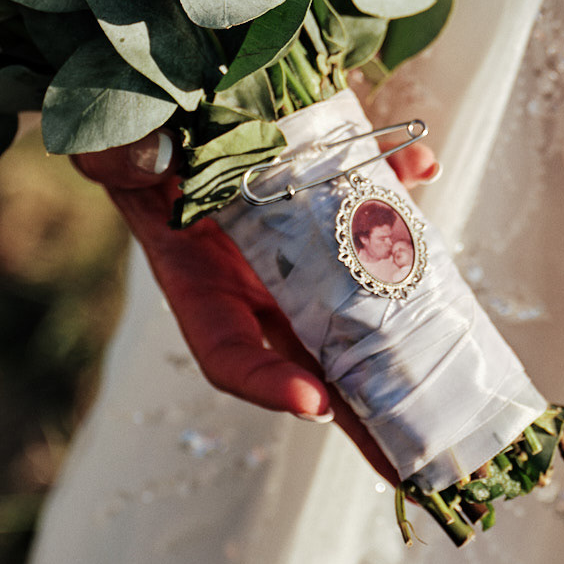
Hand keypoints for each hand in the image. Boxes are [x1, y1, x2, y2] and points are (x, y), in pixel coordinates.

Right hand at [72, 131, 439, 487]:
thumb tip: (153, 158)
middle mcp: (254, 275)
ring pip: (354, 289)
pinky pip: (363, 199)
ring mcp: (295, 242)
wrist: (153, 111)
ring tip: (455, 352)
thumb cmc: (128, 147)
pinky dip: (395, 186)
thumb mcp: (108, 154)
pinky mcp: (320, 193)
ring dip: (403, 313)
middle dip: (367, 404)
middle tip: (419, 453)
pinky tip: (423, 165)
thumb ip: (120, 159)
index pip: (228, 351)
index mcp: (195, 280)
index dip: (268, 383)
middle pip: (316, 352)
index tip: (314, 403)